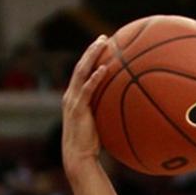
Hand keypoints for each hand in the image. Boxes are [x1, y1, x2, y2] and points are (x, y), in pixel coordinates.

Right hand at [61, 35, 109, 174]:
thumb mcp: (98, 123)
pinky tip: (105, 69)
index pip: (82, 72)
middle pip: (80, 66)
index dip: (91, 57)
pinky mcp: (77, 109)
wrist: (78, 156)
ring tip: (103, 44)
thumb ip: (106, 112)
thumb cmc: (90, 144)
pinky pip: (87, 90)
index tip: (102, 45)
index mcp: (74, 97)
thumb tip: (125, 109)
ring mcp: (73, 101)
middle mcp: (71, 95)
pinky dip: (95, 78)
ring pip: (81, 72)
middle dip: (92, 50)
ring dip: (92, 56)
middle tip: (104, 38)